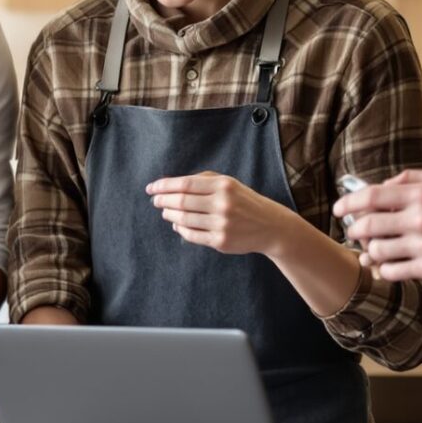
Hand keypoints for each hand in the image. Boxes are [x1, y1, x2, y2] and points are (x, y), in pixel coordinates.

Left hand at [146, 171, 304, 257]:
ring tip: (165, 212)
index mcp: (223, 186)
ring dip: (169, 215)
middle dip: (163, 201)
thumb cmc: (244, 202)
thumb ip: (202, 180)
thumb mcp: (229, 184)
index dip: (164, 186)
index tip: (151, 189)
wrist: (270, 226)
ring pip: (183, 220)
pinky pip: (192, 235)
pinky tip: (177, 225)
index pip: (185, 184)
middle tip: (155, 201)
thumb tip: (170, 187)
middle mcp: (222, 204)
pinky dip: (180, 229)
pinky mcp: (221, 242)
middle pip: (181, 202)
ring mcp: (222, 224)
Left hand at [336, 169, 421, 284]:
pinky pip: (395, 272)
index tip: (340, 208)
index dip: (350, 202)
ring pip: (378, 251)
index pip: (372, 196)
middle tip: (353, 231)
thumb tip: (385, 184)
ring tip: (369, 251)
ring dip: (368, 251)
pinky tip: (385, 267)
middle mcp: (420, 219)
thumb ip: (415, 178)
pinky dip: (384, 270)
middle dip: (355, 229)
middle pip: (369, 225)